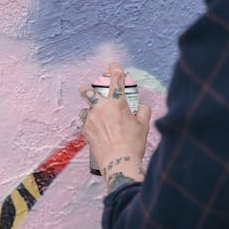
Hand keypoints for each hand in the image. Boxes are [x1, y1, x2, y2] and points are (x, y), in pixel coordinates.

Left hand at [79, 62, 151, 189]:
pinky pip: (84, 122)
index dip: (115, 69)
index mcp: (117, 103)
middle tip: (89, 90)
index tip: (113, 66)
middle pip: (87, 91)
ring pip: (84, 109)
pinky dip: (90, 124)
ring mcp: (90, 119)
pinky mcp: (85, 130)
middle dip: (87, 89)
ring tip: (98, 119)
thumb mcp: (144, 125)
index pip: (116, 79)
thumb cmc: (132, 144)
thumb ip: (143, 111)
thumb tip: (142, 107)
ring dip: (90, 111)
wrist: (118, 162)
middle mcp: (101, 108)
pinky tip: (98, 131)